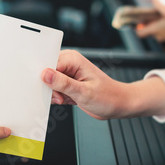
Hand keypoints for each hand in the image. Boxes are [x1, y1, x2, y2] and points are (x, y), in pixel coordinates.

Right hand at [41, 50, 164, 118]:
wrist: (118, 105)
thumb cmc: (108, 96)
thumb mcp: (84, 92)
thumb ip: (63, 83)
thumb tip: (45, 74)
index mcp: (72, 59)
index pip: (47, 64)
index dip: (45, 78)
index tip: (50, 90)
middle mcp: (68, 64)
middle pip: (45, 73)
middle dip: (49, 88)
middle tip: (60, 97)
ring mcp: (67, 75)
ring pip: (48, 84)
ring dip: (53, 95)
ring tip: (66, 99)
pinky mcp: (67, 85)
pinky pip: (53, 90)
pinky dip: (56, 98)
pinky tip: (66, 101)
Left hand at [136, 0, 164, 42]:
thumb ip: (159, 5)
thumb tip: (154, 0)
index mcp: (155, 30)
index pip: (140, 33)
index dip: (138, 26)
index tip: (138, 19)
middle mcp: (159, 35)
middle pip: (150, 28)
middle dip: (151, 20)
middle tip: (154, 11)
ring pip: (159, 28)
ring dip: (160, 21)